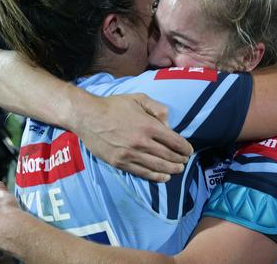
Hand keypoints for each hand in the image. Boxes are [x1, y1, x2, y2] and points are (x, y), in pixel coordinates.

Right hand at [74, 93, 192, 182]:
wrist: (87, 116)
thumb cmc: (114, 105)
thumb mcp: (139, 98)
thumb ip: (157, 109)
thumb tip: (169, 125)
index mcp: (148, 125)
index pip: (174, 141)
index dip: (184, 148)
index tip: (189, 151)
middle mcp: (142, 142)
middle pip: (167, 155)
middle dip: (180, 160)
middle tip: (185, 161)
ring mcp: (130, 154)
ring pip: (157, 166)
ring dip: (171, 170)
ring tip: (178, 170)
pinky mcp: (120, 162)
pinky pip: (142, 172)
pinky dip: (155, 177)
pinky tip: (164, 177)